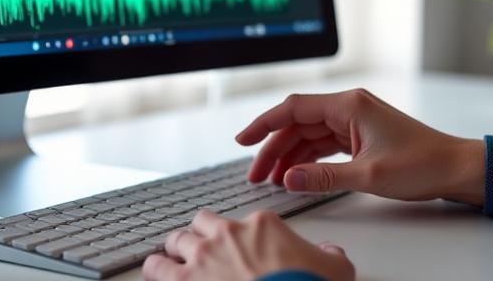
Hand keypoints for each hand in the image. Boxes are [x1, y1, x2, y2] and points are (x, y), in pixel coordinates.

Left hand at [142, 210, 354, 280]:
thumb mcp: (336, 269)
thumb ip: (330, 255)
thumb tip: (330, 252)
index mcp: (261, 225)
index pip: (241, 220)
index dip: (240, 236)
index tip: (242, 248)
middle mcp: (228, 234)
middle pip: (202, 223)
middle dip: (202, 236)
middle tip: (204, 250)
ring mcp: (203, 257)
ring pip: (176, 240)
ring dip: (176, 251)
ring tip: (175, 261)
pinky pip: (156, 267)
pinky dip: (156, 269)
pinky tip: (158, 273)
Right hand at [237, 89, 485, 205]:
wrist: (456, 168)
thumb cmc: (422, 164)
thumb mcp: (367, 174)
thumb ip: (323, 177)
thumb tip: (288, 178)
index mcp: (349, 105)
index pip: (293, 109)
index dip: (264, 123)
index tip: (242, 140)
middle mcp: (349, 108)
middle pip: (297, 124)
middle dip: (273, 148)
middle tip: (256, 174)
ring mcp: (354, 121)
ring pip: (308, 136)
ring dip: (289, 156)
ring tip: (273, 180)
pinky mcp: (359, 136)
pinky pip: (323, 145)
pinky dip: (308, 159)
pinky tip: (295, 175)